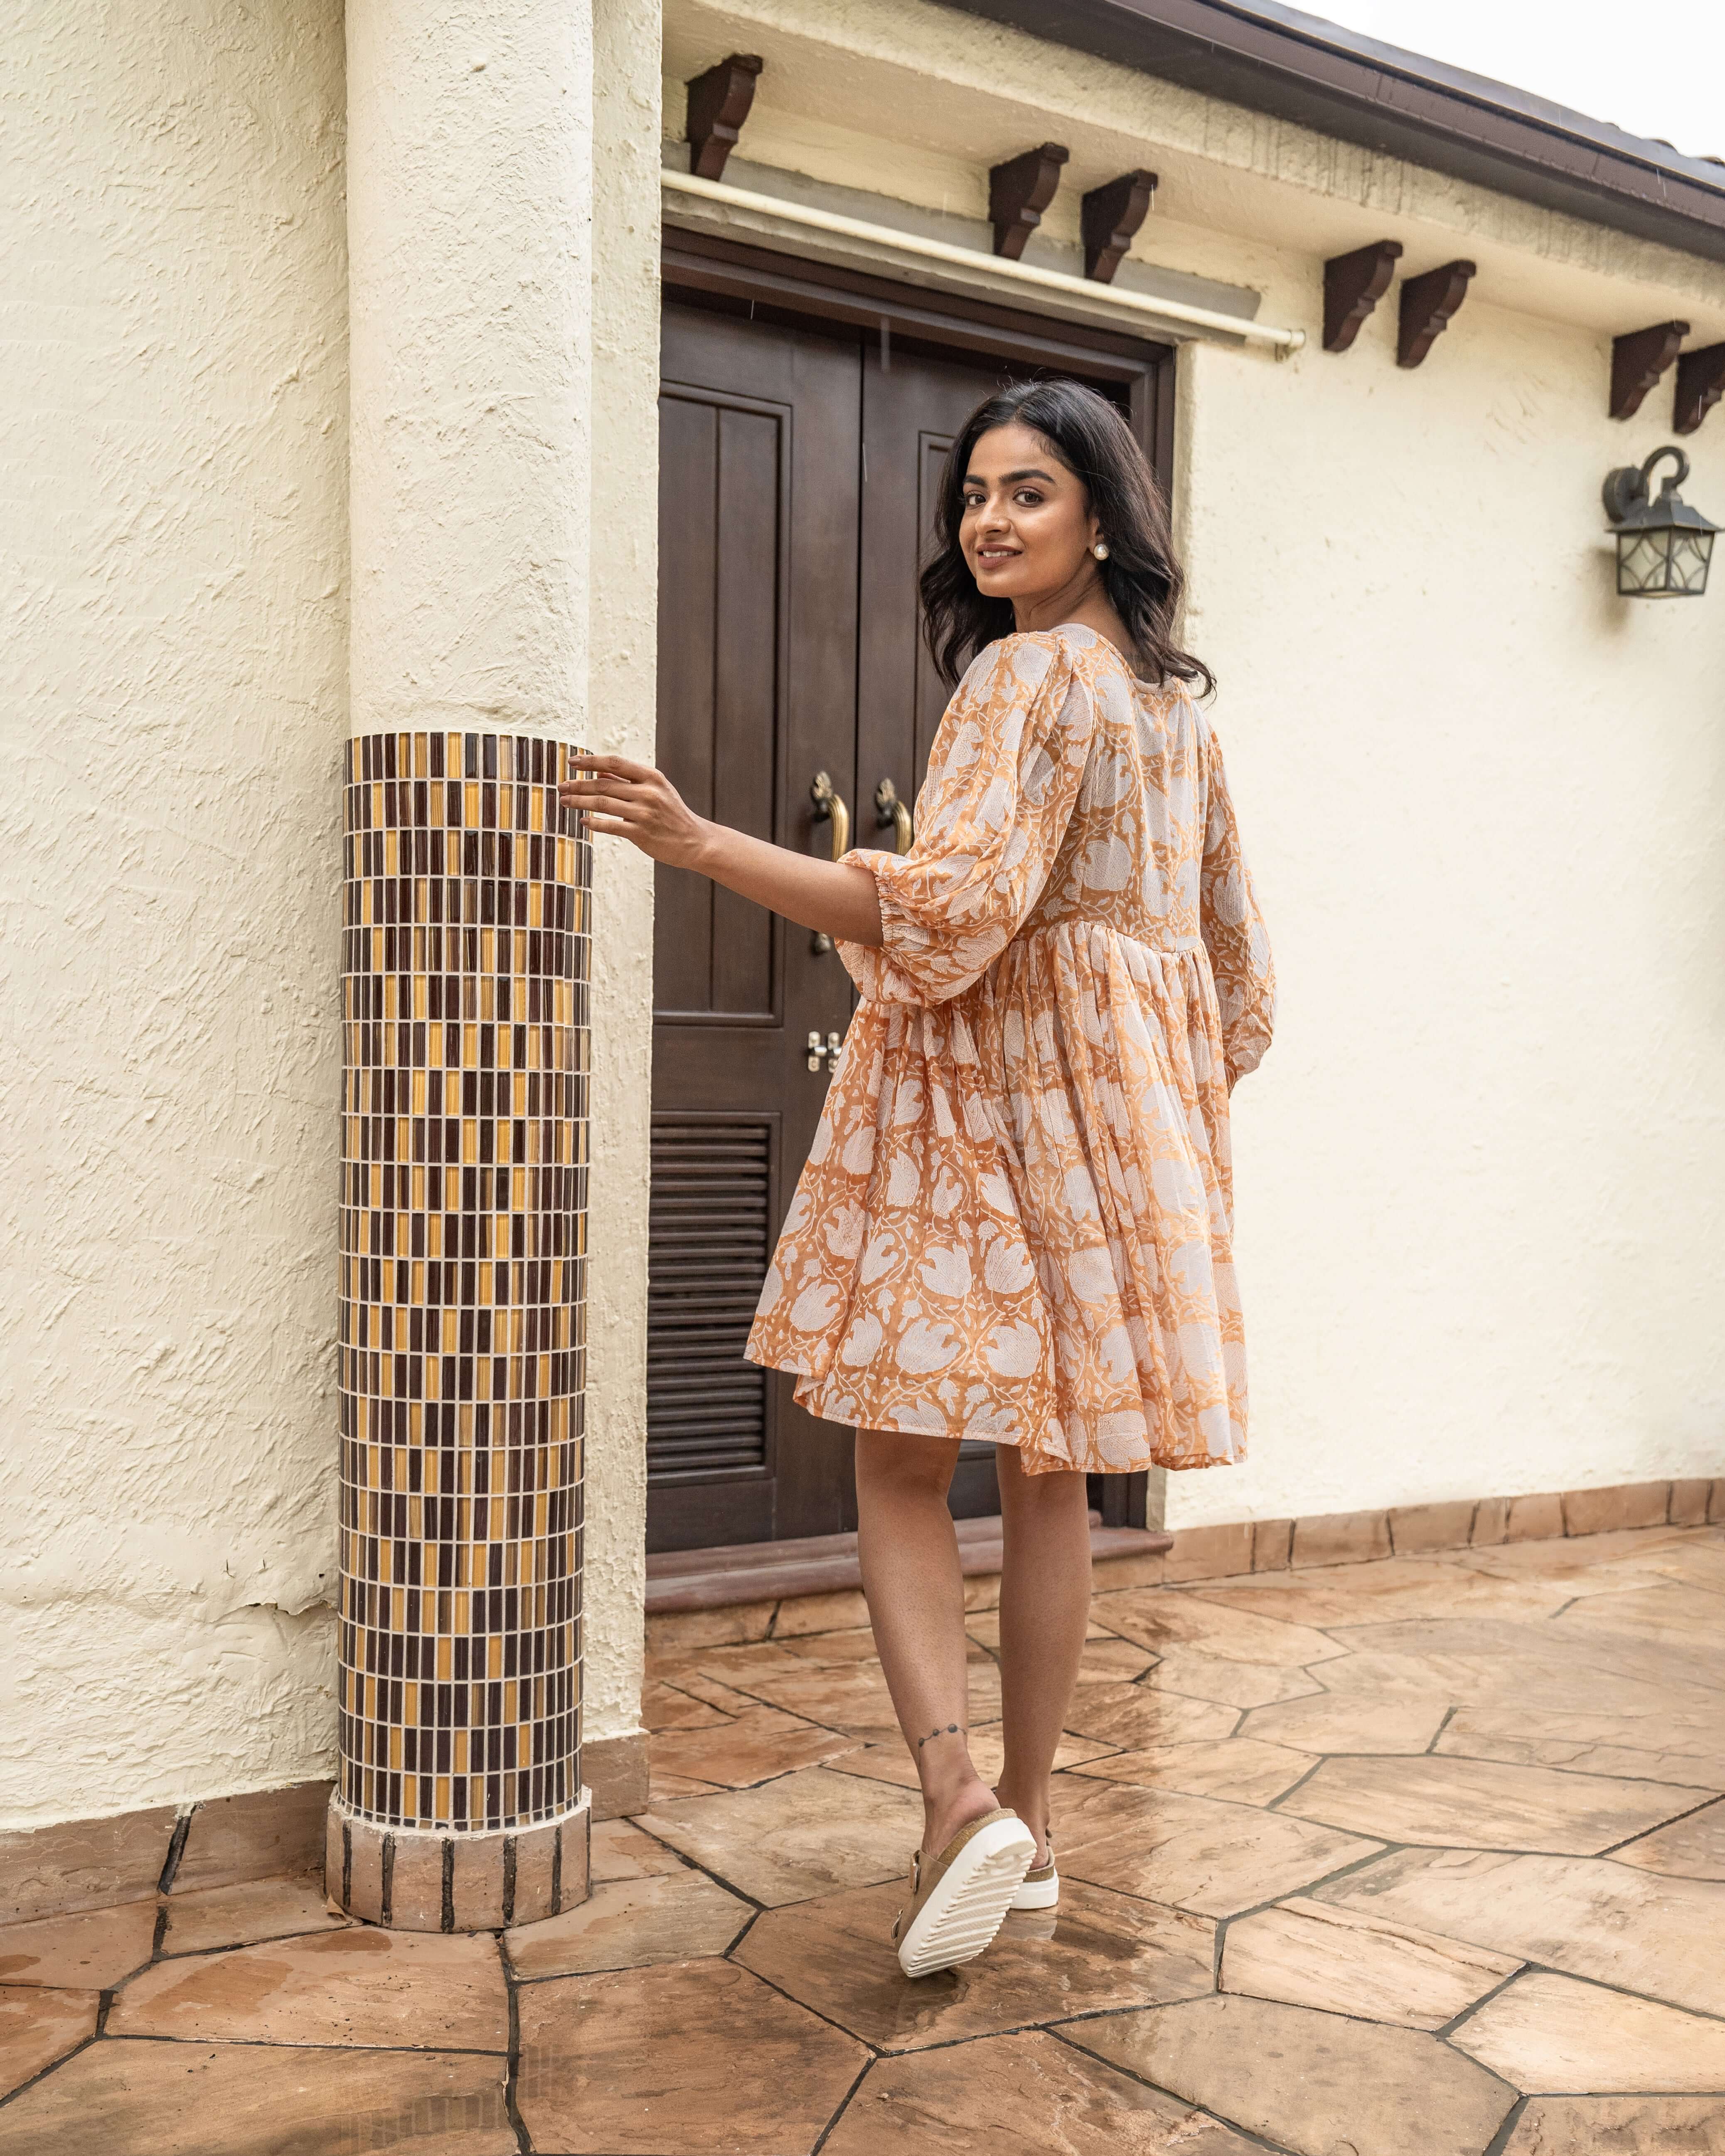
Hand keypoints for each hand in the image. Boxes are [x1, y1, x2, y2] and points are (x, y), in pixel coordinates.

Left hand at [558, 756, 709, 869]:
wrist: (695, 841)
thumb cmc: (672, 814)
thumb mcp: (656, 790)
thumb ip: (628, 780)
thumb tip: (598, 769)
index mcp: (651, 777)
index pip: (615, 763)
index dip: (591, 761)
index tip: (572, 762)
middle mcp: (648, 792)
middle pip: (604, 784)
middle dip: (578, 784)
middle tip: (561, 786)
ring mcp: (644, 813)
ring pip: (603, 803)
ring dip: (580, 802)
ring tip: (565, 801)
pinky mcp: (641, 833)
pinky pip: (610, 826)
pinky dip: (593, 823)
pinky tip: (583, 821)